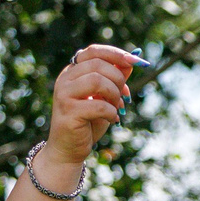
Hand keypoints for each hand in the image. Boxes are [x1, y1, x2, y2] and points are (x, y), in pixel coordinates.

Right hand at [40, 43, 140, 170]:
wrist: (69, 149)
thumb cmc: (88, 122)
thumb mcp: (106, 97)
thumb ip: (115, 79)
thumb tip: (132, 60)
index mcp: (73, 72)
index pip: (93, 51)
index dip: (115, 53)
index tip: (135, 61)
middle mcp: (65, 79)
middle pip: (98, 65)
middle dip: (118, 79)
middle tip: (123, 95)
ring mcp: (64, 94)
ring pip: (96, 80)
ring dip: (114, 94)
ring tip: (117, 107)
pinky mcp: (68, 111)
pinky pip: (98, 105)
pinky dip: (111, 112)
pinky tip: (113, 119)